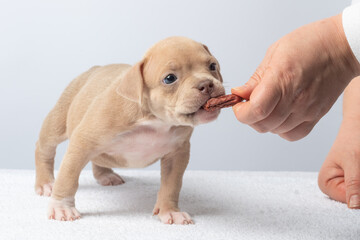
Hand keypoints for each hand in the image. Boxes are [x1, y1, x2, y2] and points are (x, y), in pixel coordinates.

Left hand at [232, 14, 359, 140]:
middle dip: (249, 117)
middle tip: (248, 105)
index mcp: (282, 79)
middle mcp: (295, 98)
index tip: (238, 105)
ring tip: (265, 107)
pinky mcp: (316, 116)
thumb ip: (255, 78)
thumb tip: (239, 94)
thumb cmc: (310, 44)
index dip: (241, 113)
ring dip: (263, 122)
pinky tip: (279, 116)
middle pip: (263, 124)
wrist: (342, 47)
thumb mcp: (275, 53)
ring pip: (275, 130)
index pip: (256, 110)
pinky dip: (280, 130)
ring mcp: (307, 110)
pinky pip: (292, 135)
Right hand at [318, 77, 359, 208]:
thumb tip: (353, 206)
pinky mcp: (356, 182)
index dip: (359, 191)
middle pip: (356, 198)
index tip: (357, 170)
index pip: (347, 200)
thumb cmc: (353, 138)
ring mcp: (348, 185)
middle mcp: (335, 187)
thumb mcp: (353, 160)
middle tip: (358, 164)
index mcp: (325, 184)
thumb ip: (354, 183)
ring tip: (359, 160)